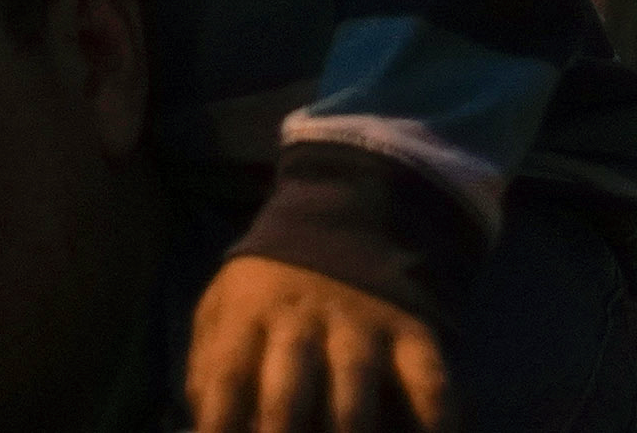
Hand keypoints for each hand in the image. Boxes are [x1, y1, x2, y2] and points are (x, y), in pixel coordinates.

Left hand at [190, 255, 445, 432]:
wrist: (342, 225)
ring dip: (350, 431)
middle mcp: (304, 322)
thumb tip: (199, 429)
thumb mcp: (224, 309)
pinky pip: (428, 380)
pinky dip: (436, 419)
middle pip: (289, 393)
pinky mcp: (411, 332)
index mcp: (250, 316)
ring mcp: (361, 326)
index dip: (220, 426)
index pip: (227, 379)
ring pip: (354, 390)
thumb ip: (208, 370)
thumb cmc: (269, 294)